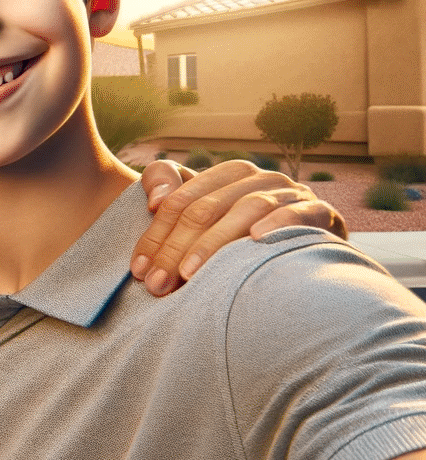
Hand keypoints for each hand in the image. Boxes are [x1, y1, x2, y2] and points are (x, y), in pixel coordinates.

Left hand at [132, 159, 346, 296]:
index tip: (138, 270)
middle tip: (157, 284)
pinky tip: (255, 239)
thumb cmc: (245, 235)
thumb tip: (154, 200)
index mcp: (228, 174)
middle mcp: (259, 178)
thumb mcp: (206, 212)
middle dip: (176, 248)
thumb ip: (171, 191)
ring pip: (245, 209)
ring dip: (215, 243)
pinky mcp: (321, 212)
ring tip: (190, 273)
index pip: (181, 201)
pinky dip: (277, 223)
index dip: (155, 235)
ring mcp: (291, 193)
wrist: (311, 252)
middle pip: (207, 208)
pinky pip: (298, 213)